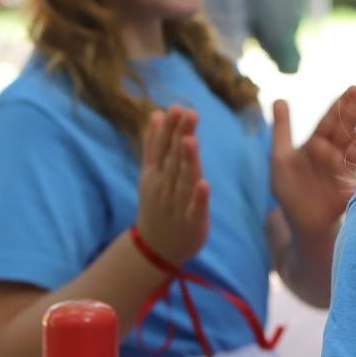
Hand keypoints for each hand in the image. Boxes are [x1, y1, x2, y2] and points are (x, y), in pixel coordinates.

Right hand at [135, 107, 210, 266]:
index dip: (170, 128)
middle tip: (189, 113)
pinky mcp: (192, 222)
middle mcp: (164, 187)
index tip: (178, 108)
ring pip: (184, 180)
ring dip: (188, 161)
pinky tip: (204, 184)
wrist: (155, 248)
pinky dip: (199, 197)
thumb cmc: (158, 204)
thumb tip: (158, 113)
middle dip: (180, 136)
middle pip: (174, 159)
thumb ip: (154, 145)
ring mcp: (177, 204)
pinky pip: (196, 208)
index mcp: (156, 174)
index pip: (163, 147)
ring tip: (191, 140)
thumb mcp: (151, 174)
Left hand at [271, 87, 355, 240]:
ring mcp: (345, 168)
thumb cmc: (289, 189)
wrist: (301, 220)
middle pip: (346, 128)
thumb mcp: (280, 157)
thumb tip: (279, 98)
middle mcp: (334, 153)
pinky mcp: (353, 186)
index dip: (341, 105)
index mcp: (317, 144)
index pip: (330, 121)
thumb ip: (282, 129)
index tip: (353, 88)